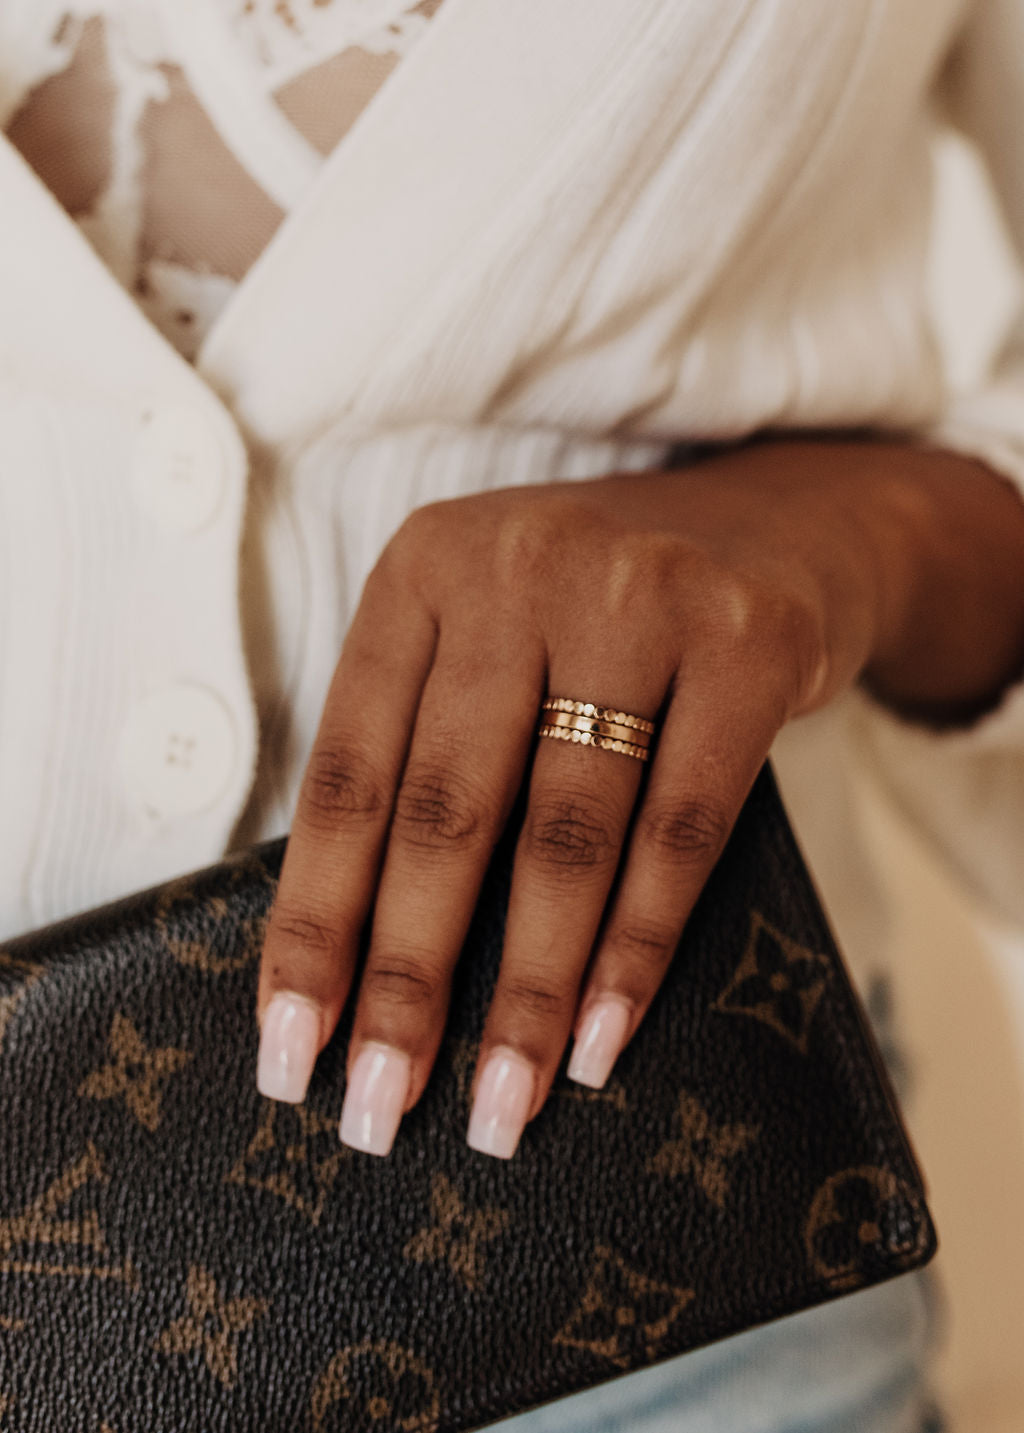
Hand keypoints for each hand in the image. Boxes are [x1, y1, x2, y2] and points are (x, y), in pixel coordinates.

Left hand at [252, 433, 1023, 1156]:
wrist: (779, 525)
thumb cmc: (598, 616)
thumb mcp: (487, 637)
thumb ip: (423, 747)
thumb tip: (357, 955)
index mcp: (423, 570)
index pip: (348, 773)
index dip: (314, 919)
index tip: (290, 1044)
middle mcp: (519, 566)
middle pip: (445, 812)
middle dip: (406, 980)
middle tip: (376, 1108)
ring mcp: (641, 597)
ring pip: (564, 834)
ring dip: (529, 993)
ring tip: (498, 1104)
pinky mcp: (748, 646)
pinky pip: (681, 831)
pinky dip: (637, 949)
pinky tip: (603, 1040)